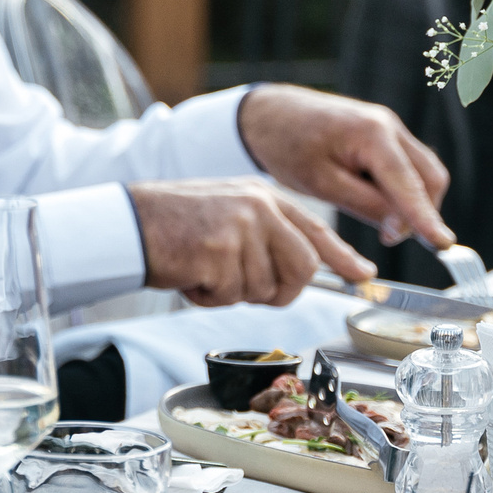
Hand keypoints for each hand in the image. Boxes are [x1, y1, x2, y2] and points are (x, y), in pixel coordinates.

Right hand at [128, 177, 374, 307]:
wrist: (129, 222)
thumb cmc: (173, 223)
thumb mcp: (229, 213)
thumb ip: (265, 234)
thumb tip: (302, 269)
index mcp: (264, 196)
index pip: (315, 231)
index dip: (343, 256)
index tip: (363, 273)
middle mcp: (259, 208)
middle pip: (302, 268)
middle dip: (281, 290)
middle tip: (246, 287)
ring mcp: (241, 228)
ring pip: (264, 289)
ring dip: (233, 292)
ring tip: (204, 269)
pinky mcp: (220, 252)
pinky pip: (231, 296)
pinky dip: (209, 296)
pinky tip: (190, 274)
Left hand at [235, 84, 452, 248]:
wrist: (270, 114)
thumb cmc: (288, 146)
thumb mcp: (320, 183)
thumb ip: (365, 205)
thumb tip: (399, 228)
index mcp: (371, 133)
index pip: (410, 183)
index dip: (427, 218)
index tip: (443, 245)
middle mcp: (389, 125)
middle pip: (430, 177)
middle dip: (422, 211)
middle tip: (387, 236)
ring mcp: (390, 128)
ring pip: (423, 172)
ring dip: (412, 202)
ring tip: (378, 221)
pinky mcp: (385, 135)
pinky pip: (408, 167)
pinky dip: (401, 190)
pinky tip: (374, 201)